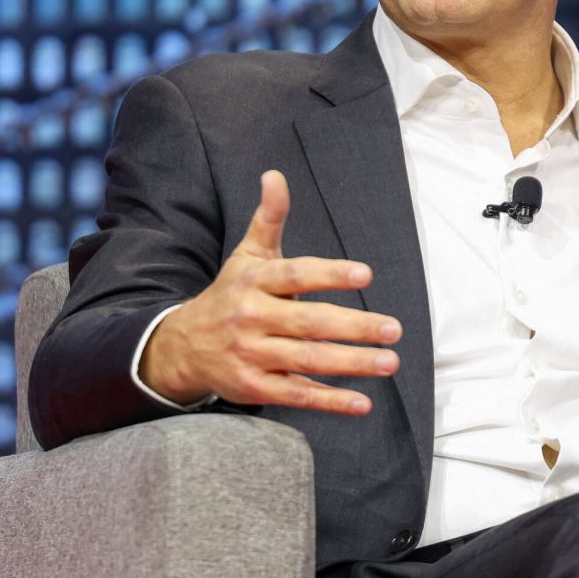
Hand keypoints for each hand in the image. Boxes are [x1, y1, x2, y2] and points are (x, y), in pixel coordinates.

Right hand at [139, 169, 400, 414]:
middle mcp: (252, 317)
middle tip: (394, 329)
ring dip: (352, 363)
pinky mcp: (253, 387)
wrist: (184, 345)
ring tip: (390, 362)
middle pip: (310, 322)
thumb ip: (269, 218)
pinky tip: (362, 402)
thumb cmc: (232, 293)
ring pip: (308, 360)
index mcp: (256, 280)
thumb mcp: (248, 255)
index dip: (331, 274)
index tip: (366, 275)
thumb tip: (275, 175)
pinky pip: (296, 394)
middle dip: (355, 327)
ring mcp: (252, 354)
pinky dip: (330, 401)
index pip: (297, 275)